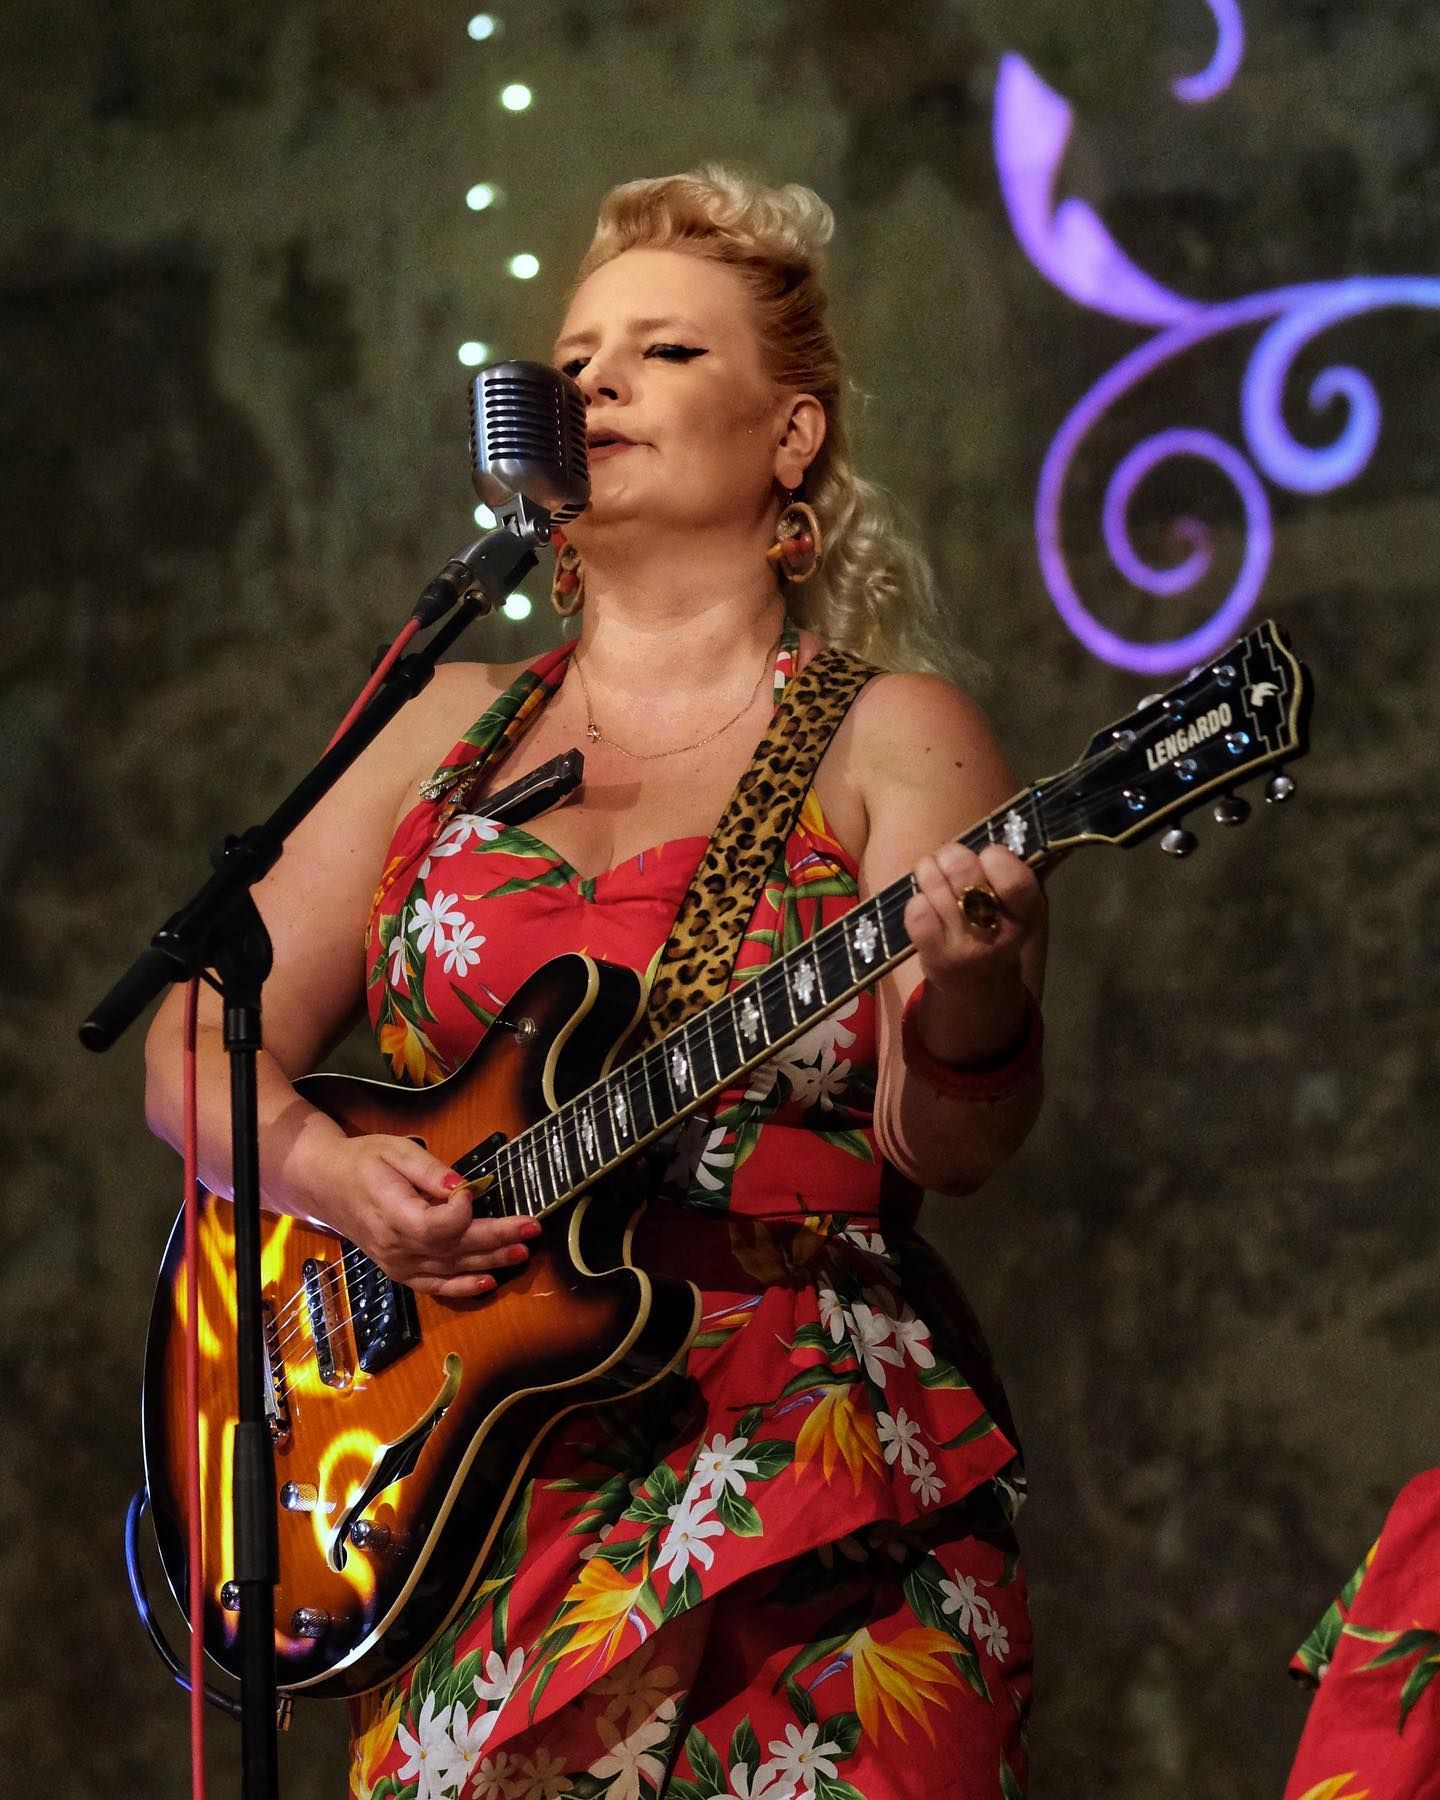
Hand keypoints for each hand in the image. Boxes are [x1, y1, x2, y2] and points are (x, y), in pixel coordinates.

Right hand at [298, 1133, 540, 1299]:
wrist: (325, 1184)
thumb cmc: (363, 1161)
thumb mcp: (395, 1150)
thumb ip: (431, 1170)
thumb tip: (463, 1187)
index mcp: (393, 1214)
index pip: (439, 1225)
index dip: (463, 1211)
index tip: (471, 1189)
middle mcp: (397, 1247)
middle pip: (454, 1248)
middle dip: (497, 1239)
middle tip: (532, 1228)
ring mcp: (398, 1263)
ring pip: (451, 1269)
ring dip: (490, 1262)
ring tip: (523, 1251)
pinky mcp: (400, 1270)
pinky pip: (434, 1286)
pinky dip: (462, 1287)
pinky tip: (488, 1282)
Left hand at [903, 842, 1044, 1064]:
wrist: (978, 986)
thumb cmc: (995, 928)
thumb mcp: (1017, 904)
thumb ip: (1012, 871)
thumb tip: (1009, 826)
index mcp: (1025, 913)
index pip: (1015, 878)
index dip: (994, 858)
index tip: (987, 857)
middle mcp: (999, 933)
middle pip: (964, 872)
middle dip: (951, 856)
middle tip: (948, 859)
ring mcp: (967, 948)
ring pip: (935, 886)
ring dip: (927, 871)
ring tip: (930, 873)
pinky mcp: (936, 958)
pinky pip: (916, 912)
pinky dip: (914, 900)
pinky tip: (922, 904)